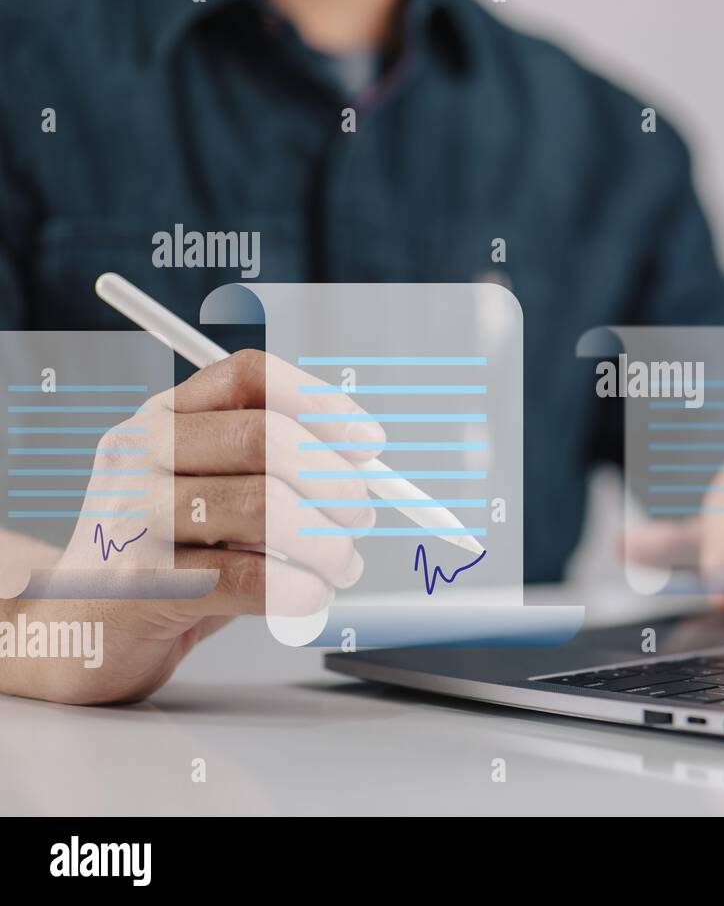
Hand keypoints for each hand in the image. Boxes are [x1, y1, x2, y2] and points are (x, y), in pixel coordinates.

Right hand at [1, 350, 383, 703]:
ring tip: (343, 565)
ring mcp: (133, 516)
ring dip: (326, 543)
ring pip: (262, 507)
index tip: (368, 443)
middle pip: (262, 438)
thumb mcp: (212, 494)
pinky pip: (247, 577)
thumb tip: (361, 464)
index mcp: (164, 417)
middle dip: (335, 479)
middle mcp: (142, 453)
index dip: (319, 401)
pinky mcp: (141, 583)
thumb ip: (274, 472)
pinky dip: (298, 589)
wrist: (78, 627)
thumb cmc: (165, 555)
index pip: (248, 374)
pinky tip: (310, 595)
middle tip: (362, 516)